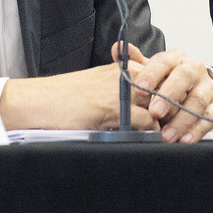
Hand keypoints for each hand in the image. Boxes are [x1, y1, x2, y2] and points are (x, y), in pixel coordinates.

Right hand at [0, 57, 159, 131]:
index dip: (170, 98)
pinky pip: (145, 123)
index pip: (161, 80)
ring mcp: (119, 91)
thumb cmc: (62, 97)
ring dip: (165, 124)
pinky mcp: (112, 110)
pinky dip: (151, 134)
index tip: (173, 114)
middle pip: (165, 92)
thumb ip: (119, 89)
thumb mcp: (96, 83)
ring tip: (166, 139)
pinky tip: (149, 142)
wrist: (38, 102)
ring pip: (159, 107)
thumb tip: (142, 107)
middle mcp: (124, 76)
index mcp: (122, 69)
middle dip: (172, 112)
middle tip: (175, 129)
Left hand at [123, 44, 212, 143]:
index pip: (164, 61)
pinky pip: (209, 119)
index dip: (151, 74)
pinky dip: (196, 131)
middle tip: (154, 112)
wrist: (197, 88)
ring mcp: (207, 88)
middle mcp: (194, 70)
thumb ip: (135, 61)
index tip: (139, 88)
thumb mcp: (152, 70)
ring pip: (197, 102)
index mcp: (176, 59)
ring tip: (166, 135)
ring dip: (181, 120)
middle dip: (168, 96)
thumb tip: (118, 49)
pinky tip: (184, 139)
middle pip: (184, 78)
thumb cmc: (170, 79)